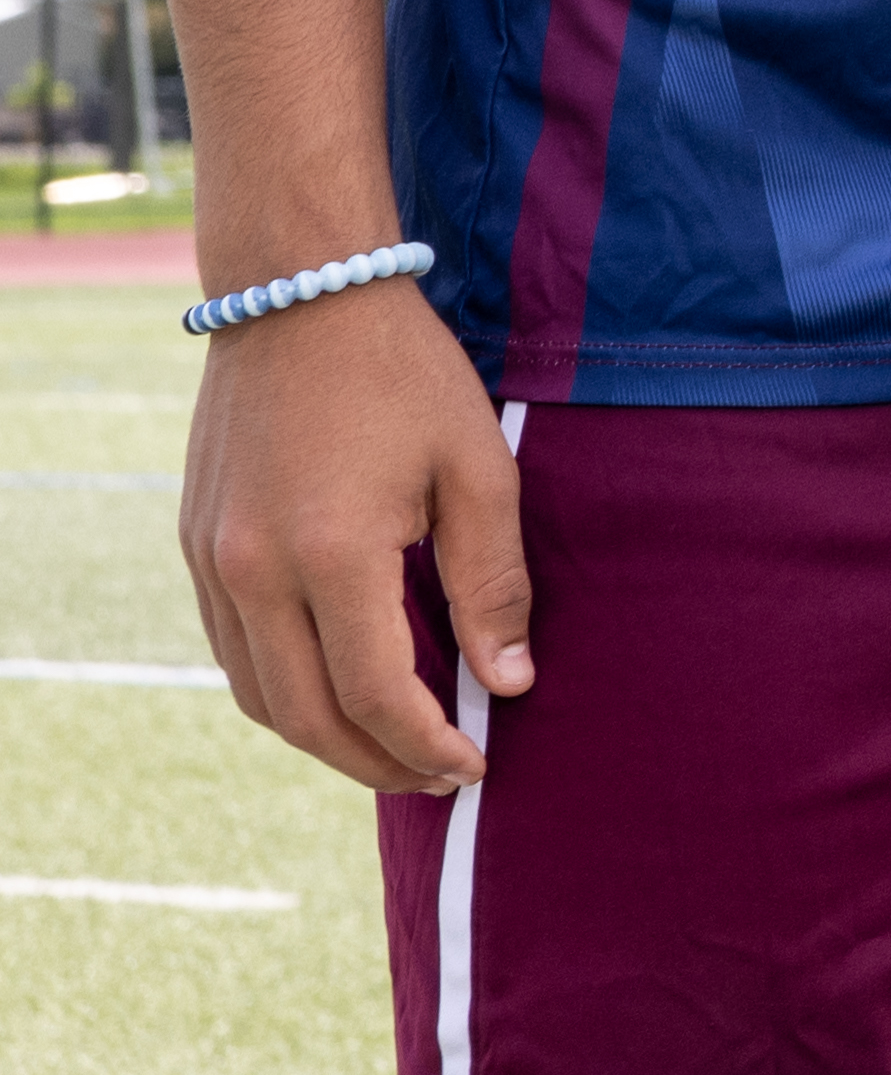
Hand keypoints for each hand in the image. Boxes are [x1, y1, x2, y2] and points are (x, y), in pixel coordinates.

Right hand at [178, 277, 527, 795]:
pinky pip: (232, 651)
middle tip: (439, 777)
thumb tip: (510, 681)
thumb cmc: (405, 375)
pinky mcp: (196, 548)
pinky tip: (337, 691)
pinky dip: (282, 690)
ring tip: (393, 749)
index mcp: (328, 556)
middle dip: (374, 762)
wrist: (299, 297)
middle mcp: (251, 572)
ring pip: (256, 695)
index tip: (476, 764)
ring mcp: (211, 563)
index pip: (374, 695)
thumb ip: (492, 584)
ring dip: (322, 737)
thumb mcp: (478, 470)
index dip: (428, 744)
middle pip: (304, 716)